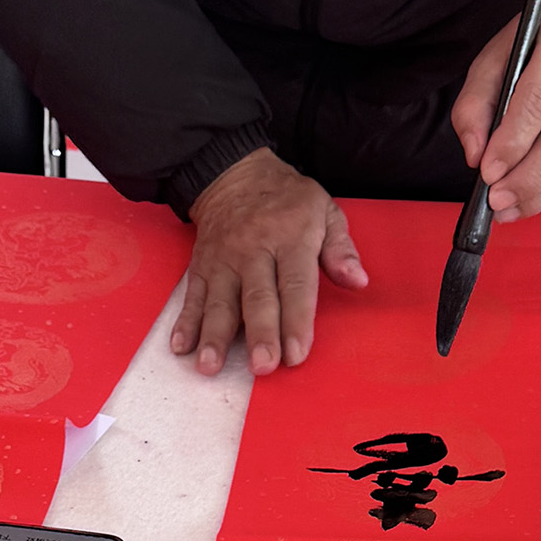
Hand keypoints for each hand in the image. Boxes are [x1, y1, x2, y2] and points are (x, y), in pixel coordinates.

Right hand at [170, 148, 366, 375]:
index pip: (295, 284)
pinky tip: (182, 346)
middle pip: (257, 297)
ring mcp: (224, 260)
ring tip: (210, 366)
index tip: (297, 354)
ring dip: (215, 336)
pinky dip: (185, 322)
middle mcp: (254, 250)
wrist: (233, 174)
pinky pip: (192, 296)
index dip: (296, 321)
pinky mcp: (201, 266)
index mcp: (291, 236)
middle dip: (259, 334)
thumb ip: (341, 249)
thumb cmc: (287, 199)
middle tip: (262, 367)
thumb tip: (358, 281)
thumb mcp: (325, 210)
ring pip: (220, 301)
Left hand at [448, 0, 540, 220]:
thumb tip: (475, 155)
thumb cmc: (532, 48)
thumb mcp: (493, 60)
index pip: (538, 100)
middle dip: (528, 177)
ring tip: (509, 208)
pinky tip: (531, 198)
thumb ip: (475, 105)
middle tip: (497, 200)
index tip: (487, 172)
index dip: (512, 142)